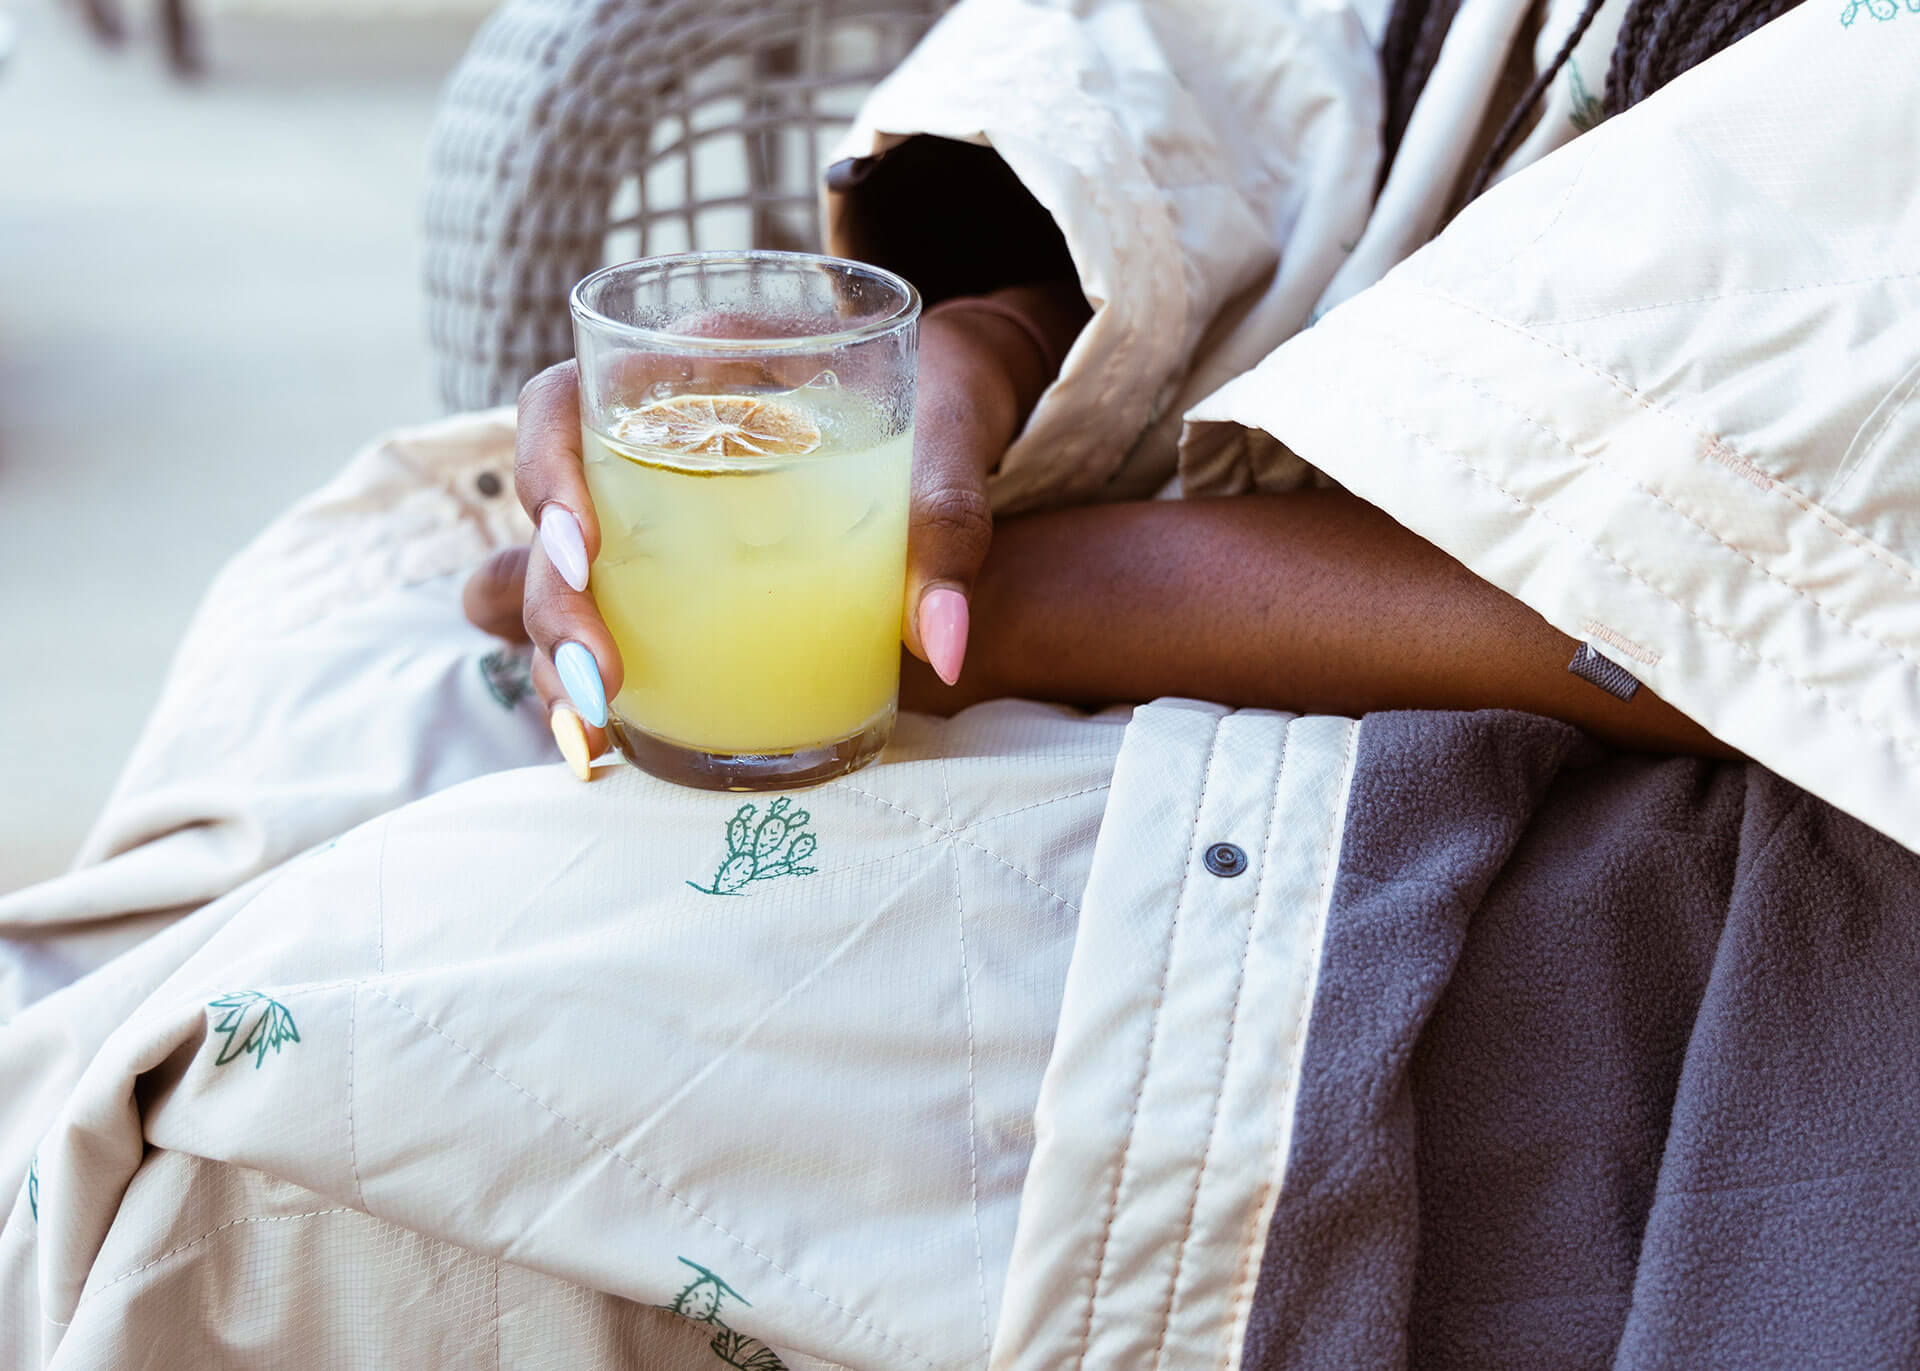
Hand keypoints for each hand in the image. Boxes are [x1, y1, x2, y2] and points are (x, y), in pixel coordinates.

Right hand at [462, 286, 1079, 775]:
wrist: (964, 404)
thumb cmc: (950, 396)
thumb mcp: (953, 441)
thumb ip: (945, 526)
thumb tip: (946, 646)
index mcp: (697, 362)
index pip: (571, 396)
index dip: (547, 468)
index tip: (585, 549)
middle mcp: (656, 431)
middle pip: (554, 504)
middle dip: (553, 596)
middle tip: (598, 674)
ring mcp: (658, 500)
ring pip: (565, 568)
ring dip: (556, 647)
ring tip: (592, 724)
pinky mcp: (678, 561)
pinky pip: (609, 611)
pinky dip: (594, 672)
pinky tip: (600, 740)